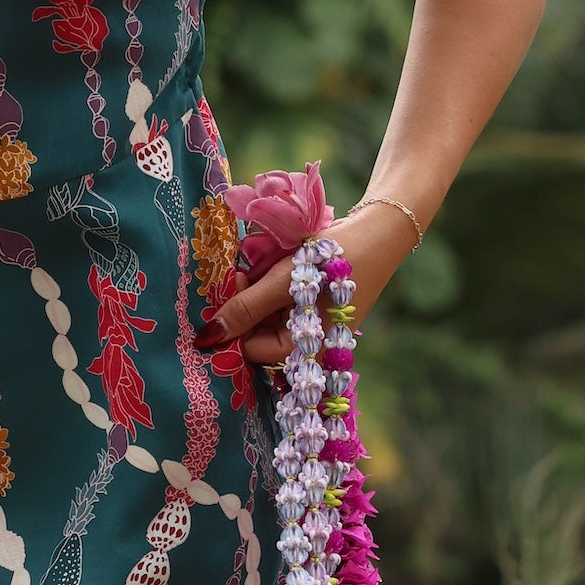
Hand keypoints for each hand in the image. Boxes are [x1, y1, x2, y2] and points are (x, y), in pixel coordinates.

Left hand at [198, 205, 417, 365]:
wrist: (378, 232)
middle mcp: (307, 347)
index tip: (238, 280)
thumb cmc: (332, 260)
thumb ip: (244, 309)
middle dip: (247, 304)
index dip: (236, 319)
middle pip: (257, 335)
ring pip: (266, 318)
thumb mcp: (282, 282)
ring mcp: (310, 328)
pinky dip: (273, 287)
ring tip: (267, 264)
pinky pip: (281, 306)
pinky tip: (278, 265)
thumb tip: (206, 338)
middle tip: (246, 271)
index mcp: (303, 351)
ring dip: (259, 292)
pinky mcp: (312, 310)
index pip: (248, 349)